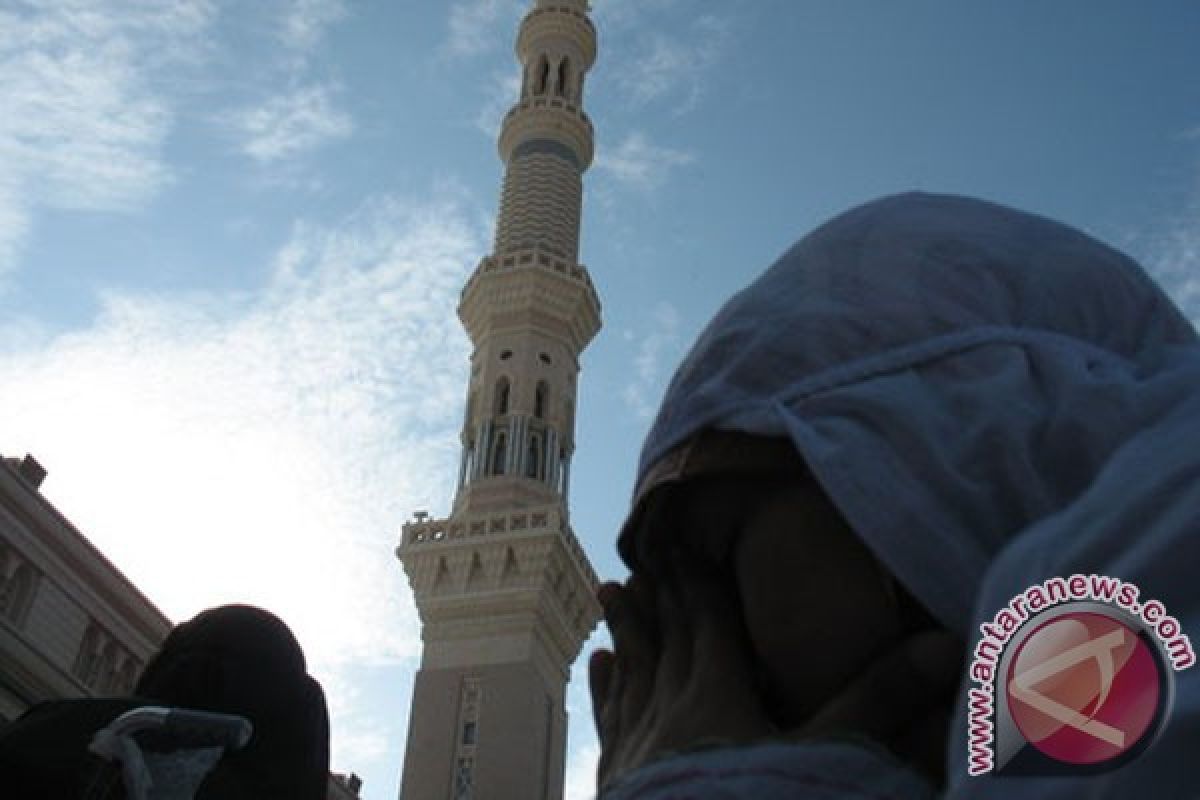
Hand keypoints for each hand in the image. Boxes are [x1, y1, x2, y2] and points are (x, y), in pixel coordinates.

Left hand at [589, 557, 963, 790]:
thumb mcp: (828, 758)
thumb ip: (879, 700)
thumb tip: (944, 643)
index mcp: (717, 693)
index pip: (707, 621)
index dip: (699, 581)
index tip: (682, 546)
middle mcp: (670, 709)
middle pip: (666, 638)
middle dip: (661, 597)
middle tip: (646, 560)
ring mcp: (637, 748)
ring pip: (632, 671)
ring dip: (626, 630)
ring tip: (612, 593)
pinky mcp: (617, 783)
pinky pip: (610, 721)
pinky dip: (605, 689)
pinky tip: (597, 666)